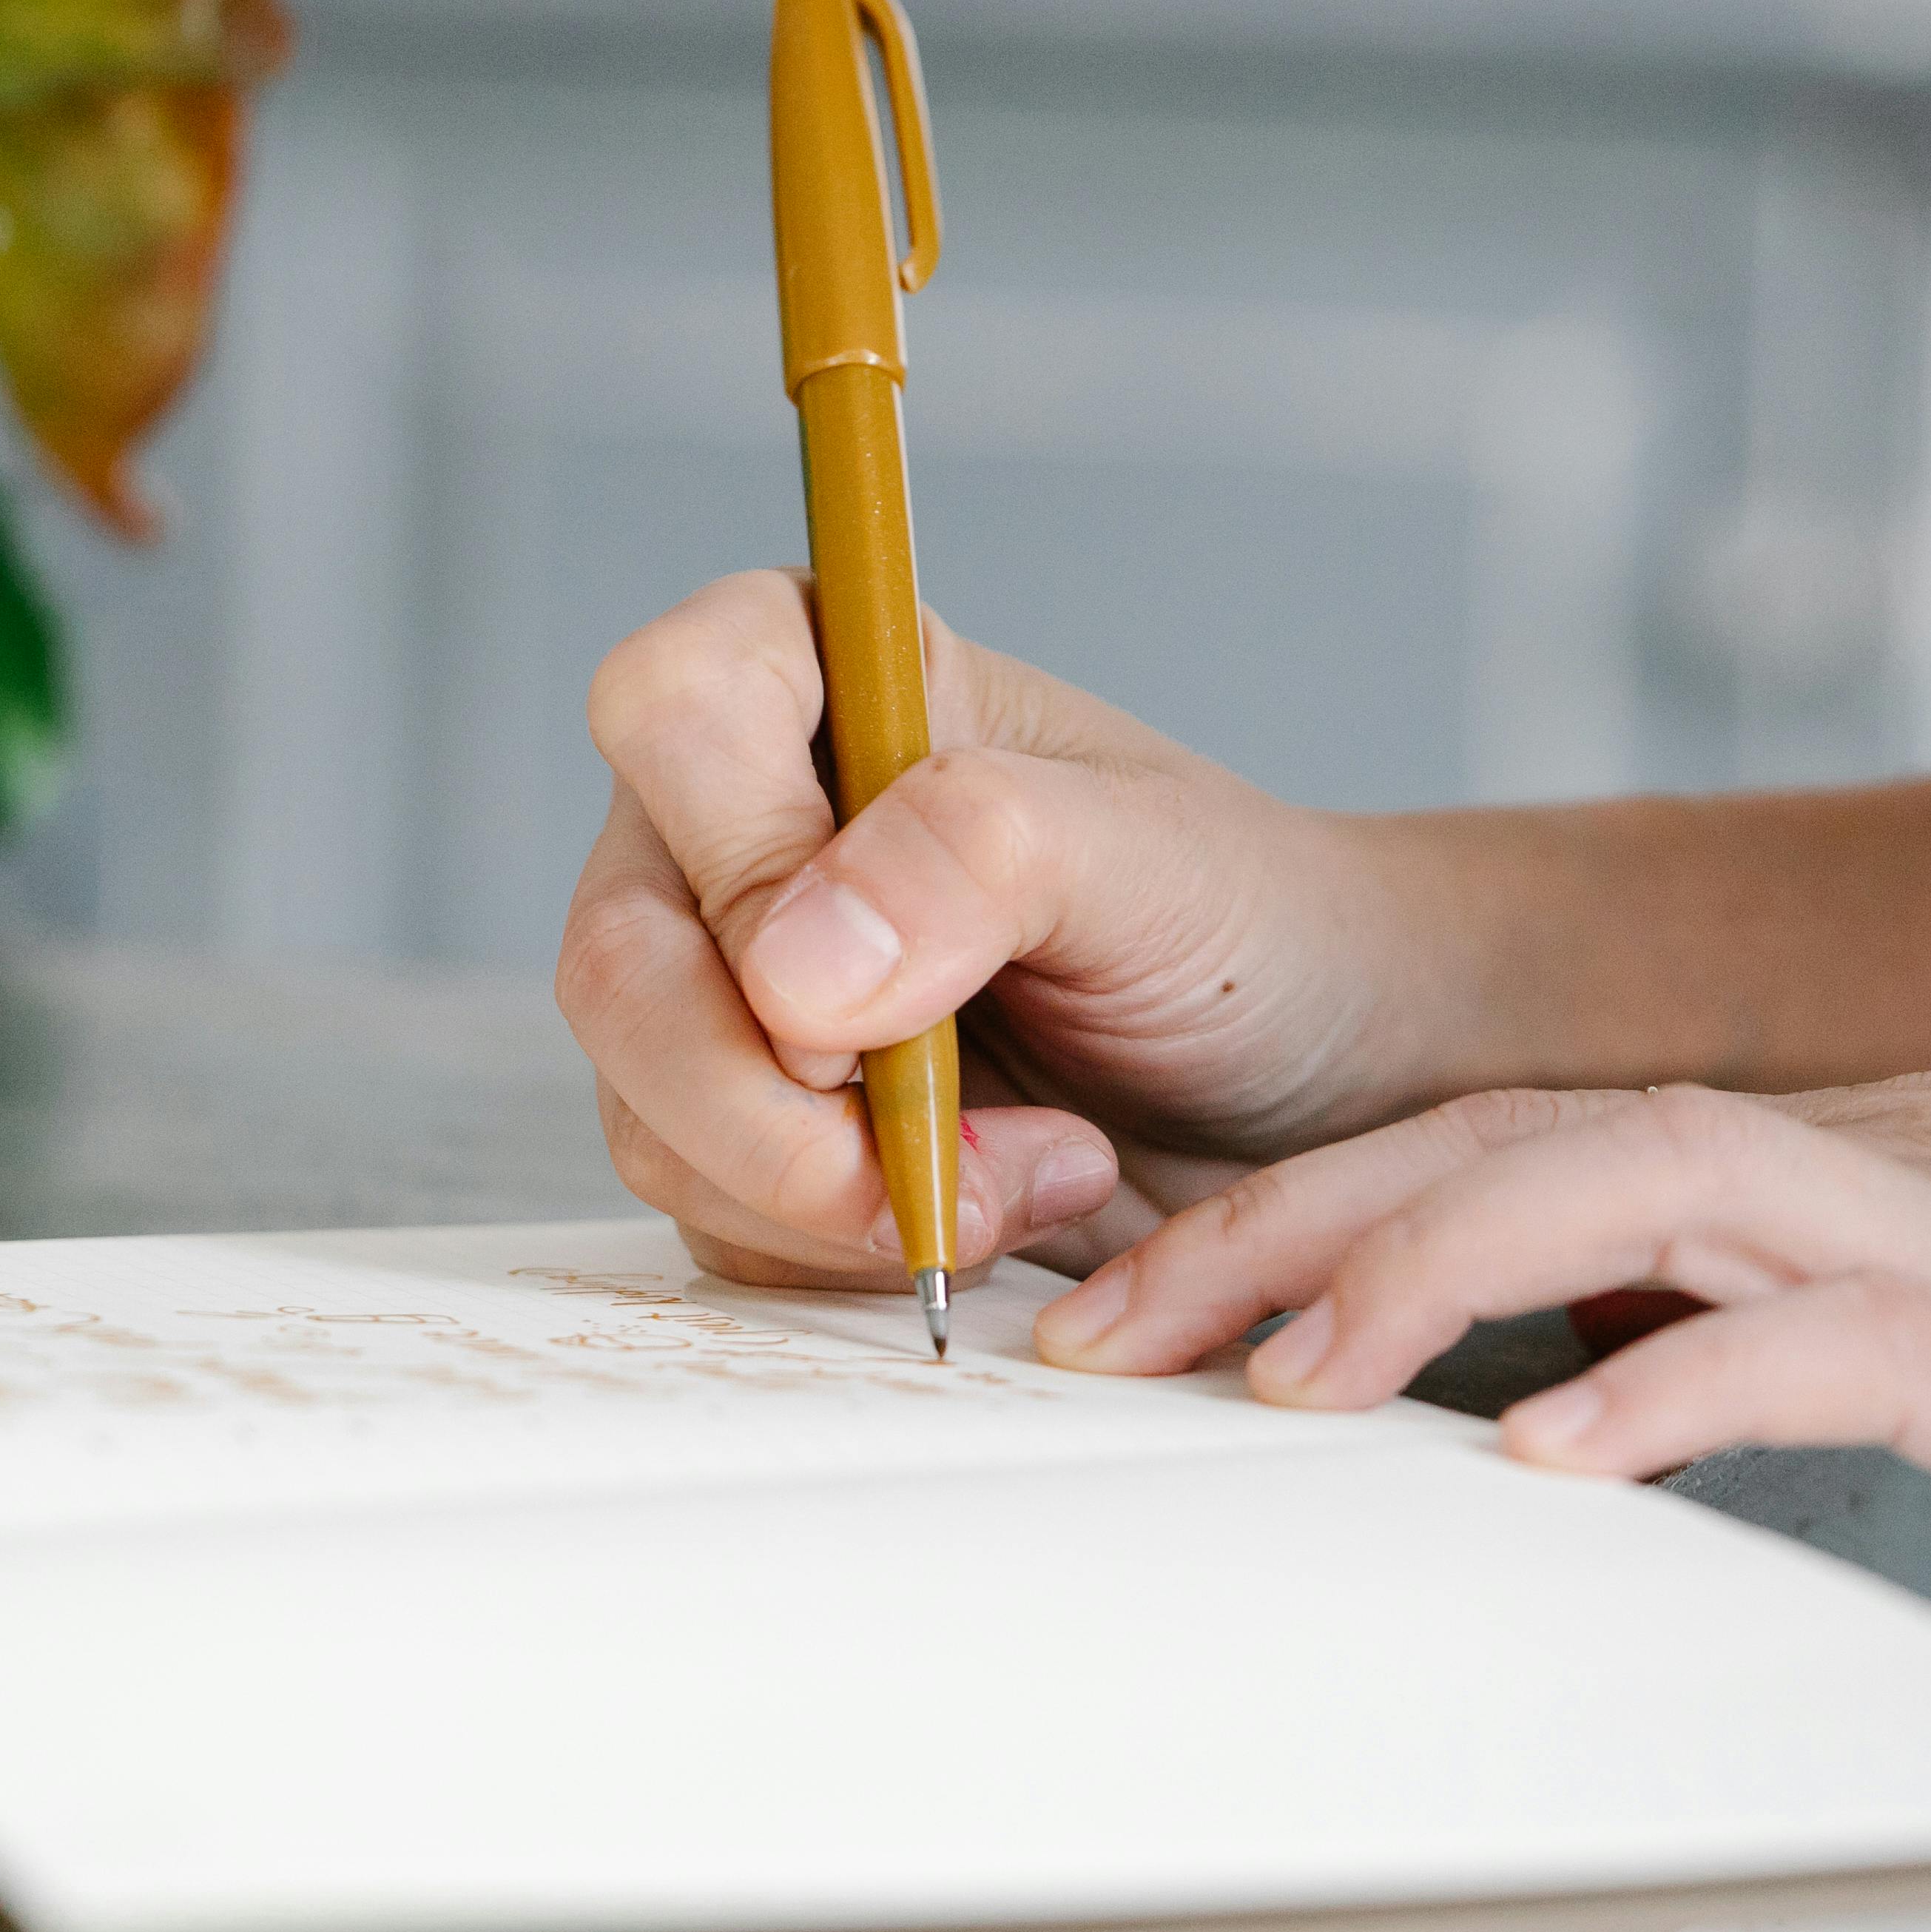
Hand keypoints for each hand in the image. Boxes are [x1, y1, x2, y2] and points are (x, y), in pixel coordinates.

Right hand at [559, 573, 1432, 1290]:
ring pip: (646, 1111)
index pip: (671, 708)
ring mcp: (722, 984)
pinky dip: (838, 1253)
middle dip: (768, 1109)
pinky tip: (980, 1214)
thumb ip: (981, 857)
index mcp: (819, 678)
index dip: (742, 864)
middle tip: (929, 1171)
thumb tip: (795, 970)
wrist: (1311, 1083)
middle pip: (619, 958)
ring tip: (1022, 1179)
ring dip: (826, 1198)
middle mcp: (735, 824)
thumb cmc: (1245, 926)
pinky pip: (709, 1214)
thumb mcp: (1154, 862)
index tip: (863, 997)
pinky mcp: (746, 1126)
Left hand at [1030, 1069, 1930, 1561]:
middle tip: (1097, 1336)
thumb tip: (1558, 1374)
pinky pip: (1833, 1342)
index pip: (1476, 1146)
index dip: (1278, 1207)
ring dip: (1426, 1272)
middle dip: (1271, 1229)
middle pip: (1494, 1141)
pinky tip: (1559, 1456)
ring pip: (1626, 1185)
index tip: (1117, 1294)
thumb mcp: (1910, 1300)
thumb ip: (1730, 1308)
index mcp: (1778, 1158)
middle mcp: (1824, 1161)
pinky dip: (1680, 1386)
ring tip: (1276, 1378)